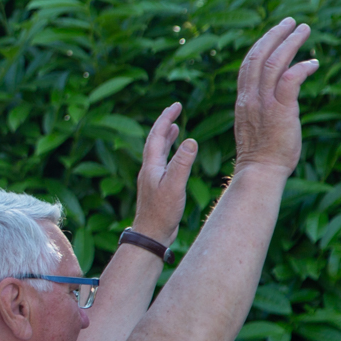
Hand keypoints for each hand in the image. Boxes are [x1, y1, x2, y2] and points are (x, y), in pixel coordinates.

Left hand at [131, 102, 196, 243]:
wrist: (151, 234)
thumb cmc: (161, 212)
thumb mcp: (175, 185)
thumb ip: (182, 163)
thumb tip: (191, 140)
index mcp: (151, 165)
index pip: (157, 135)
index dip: (165, 118)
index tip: (176, 105)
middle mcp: (149, 169)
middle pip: (155, 140)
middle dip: (164, 123)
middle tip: (175, 109)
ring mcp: (152, 178)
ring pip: (158, 151)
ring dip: (166, 137)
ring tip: (174, 126)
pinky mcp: (157, 186)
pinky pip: (163, 162)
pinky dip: (169, 153)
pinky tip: (176, 156)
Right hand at [233, 18, 319, 174]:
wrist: (260, 171)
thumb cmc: (261, 154)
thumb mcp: (256, 124)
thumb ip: (262, 106)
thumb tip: (280, 93)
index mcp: (242, 100)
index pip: (247, 64)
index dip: (261, 45)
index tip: (274, 33)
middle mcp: (250, 97)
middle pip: (258, 56)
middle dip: (275, 35)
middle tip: (290, 21)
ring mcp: (264, 103)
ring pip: (274, 62)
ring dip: (291, 43)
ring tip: (304, 30)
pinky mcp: (281, 110)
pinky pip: (290, 80)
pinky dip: (302, 67)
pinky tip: (314, 63)